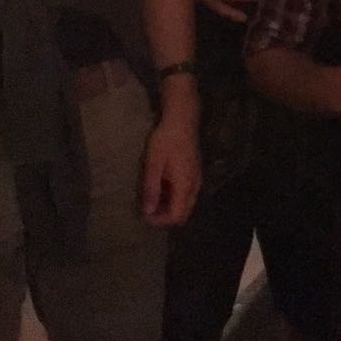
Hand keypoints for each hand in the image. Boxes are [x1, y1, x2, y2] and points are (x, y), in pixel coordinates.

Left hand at [141, 107, 201, 226]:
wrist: (182, 120)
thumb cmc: (165, 140)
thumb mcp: (153, 164)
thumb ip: (151, 189)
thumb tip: (147, 212)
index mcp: (185, 185)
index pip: (176, 215)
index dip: (160, 220)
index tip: (144, 214)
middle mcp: (195, 186)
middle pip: (183, 213)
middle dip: (165, 216)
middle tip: (147, 208)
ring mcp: (197, 179)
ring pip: (186, 204)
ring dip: (169, 206)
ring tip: (152, 198)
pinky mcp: (195, 173)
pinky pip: (187, 194)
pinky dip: (174, 197)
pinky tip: (161, 186)